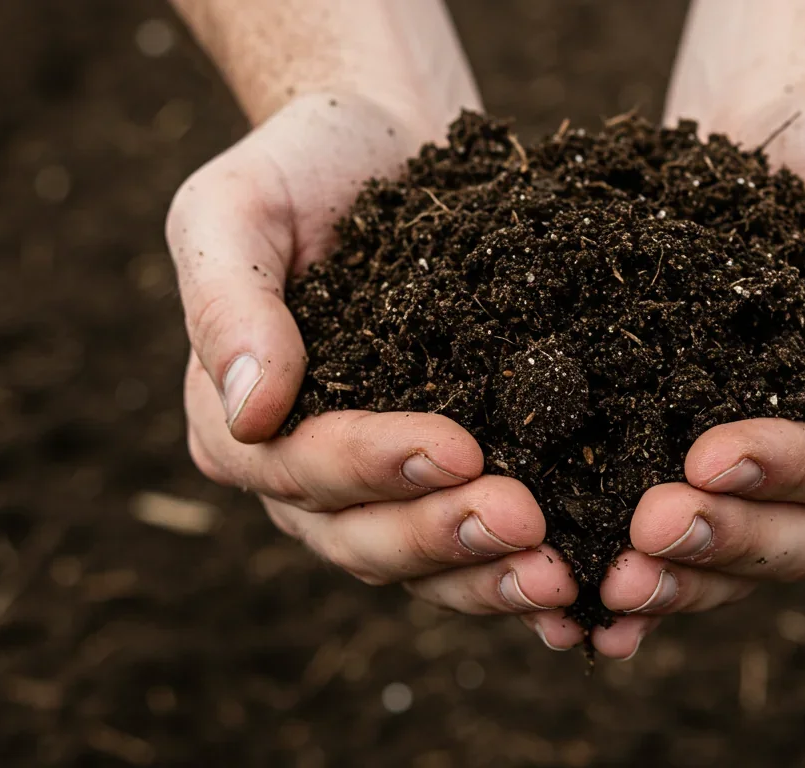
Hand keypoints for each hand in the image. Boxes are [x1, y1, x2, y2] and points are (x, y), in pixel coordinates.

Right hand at [167, 94, 575, 629]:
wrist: (384, 145)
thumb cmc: (300, 168)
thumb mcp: (234, 210)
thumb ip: (226, 303)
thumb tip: (249, 410)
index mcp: (236, 425)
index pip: (299, 466)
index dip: (375, 466)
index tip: (458, 448)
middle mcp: (301, 478)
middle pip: (362, 537)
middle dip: (444, 534)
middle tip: (526, 523)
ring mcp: (377, 490)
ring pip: (421, 561)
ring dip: (487, 572)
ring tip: (559, 574)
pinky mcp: (447, 480)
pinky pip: (474, 543)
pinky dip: (517, 569)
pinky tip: (577, 589)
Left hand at [574, 86, 804, 657]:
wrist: (773, 130)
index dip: (789, 469)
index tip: (709, 454)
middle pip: (799, 534)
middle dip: (724, 536)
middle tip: (646, 529)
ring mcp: (772, 479)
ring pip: (738, 559)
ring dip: (679, 578)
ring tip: (610, 585)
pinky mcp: (699, 469)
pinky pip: (681, 545)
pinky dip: (643, 582)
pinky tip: (586, 613)